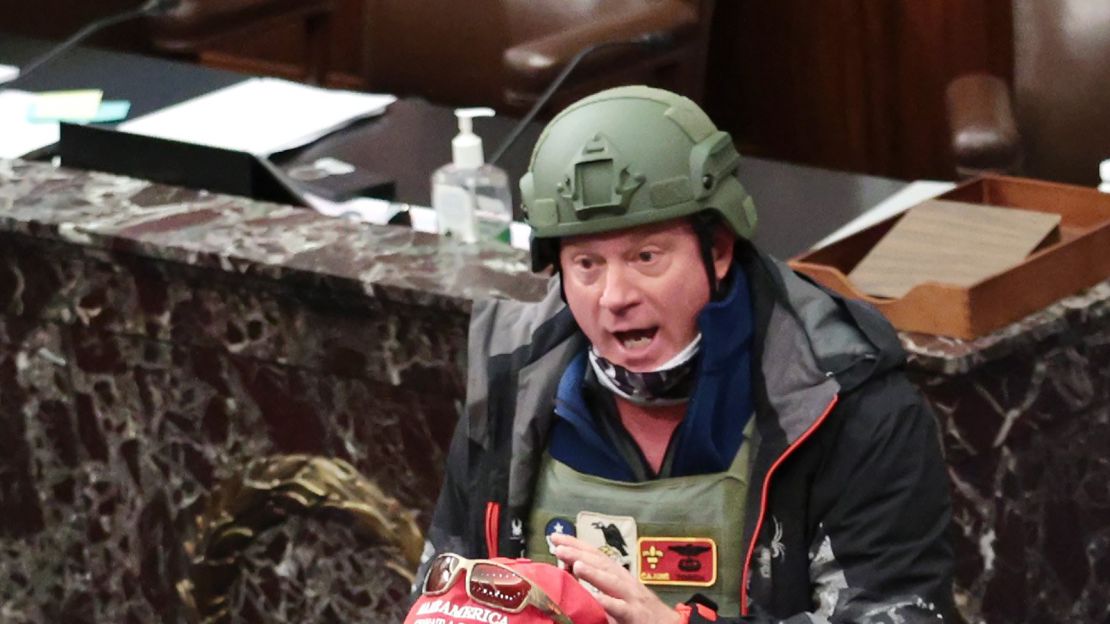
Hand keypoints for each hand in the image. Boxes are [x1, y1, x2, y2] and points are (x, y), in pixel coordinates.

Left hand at [550, 533, 682, 623]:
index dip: (576, 544)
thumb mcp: (616, 593)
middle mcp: (624, 582)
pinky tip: (597, 599)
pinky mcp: (634, 615)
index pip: (595, 555)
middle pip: (601, 563)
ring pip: (611, 583)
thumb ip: (594, 584)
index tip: (556, 537)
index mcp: (617, 575)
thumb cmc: (637, 609)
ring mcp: (630, 598)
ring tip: (576, 565)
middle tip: (558, 546)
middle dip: (579, 553)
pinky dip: (609, 603)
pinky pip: (621, 609)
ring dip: (594, 573)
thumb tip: (568, 571)